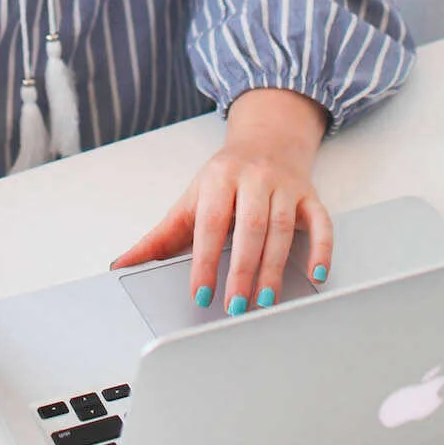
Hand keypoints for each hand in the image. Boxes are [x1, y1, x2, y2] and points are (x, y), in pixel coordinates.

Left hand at [108, 87, 331, 313]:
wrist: (268, 139)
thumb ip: (159, 236)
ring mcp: (285, 186)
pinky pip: (321, 222)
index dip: (205, 260)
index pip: (210, 223)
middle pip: (249, 226)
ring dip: (274, 267)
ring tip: (265, 301)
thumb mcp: (190, 200)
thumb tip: (121, 264)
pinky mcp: (310, 195)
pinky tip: (316, 275)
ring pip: (283, 228)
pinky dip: (322, 249)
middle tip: (234, 305)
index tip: (200, 293)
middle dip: (242, 269)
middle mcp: (254, 178)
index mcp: (218, 178)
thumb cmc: (225, 178)